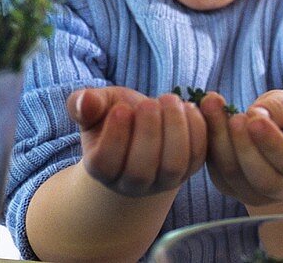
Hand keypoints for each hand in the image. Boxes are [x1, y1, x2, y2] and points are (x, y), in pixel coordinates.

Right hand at [67, 86, 207, 197]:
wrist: (145, 127)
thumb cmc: (118, 114)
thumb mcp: (98, 106)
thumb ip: (84, 103)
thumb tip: (85, 101)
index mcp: (102, 169)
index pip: (105, 163)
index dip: (114, 136)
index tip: (121, 109)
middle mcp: (132, 184)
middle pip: (140, 170)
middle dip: (147, 132)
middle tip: (149, 102)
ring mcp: (163, 180)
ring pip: (172, 166)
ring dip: (175, 129)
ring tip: (169, 100)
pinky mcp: (190, 169)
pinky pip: (197, 155)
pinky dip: (196, 129)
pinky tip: (187, 106)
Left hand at [201, 89, 282, 206]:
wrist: (273, 140)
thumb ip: (280, 107)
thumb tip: (256, 113)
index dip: (274, 143)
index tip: (256, 118)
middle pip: (262, 178)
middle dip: (244, 146)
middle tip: (235, 117)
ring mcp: (255, 194)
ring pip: (235, 176)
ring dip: (221, 141)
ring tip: (213, 106)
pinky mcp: (229, 189)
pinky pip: (216, 172)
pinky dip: (209, 144)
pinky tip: (204, 116)